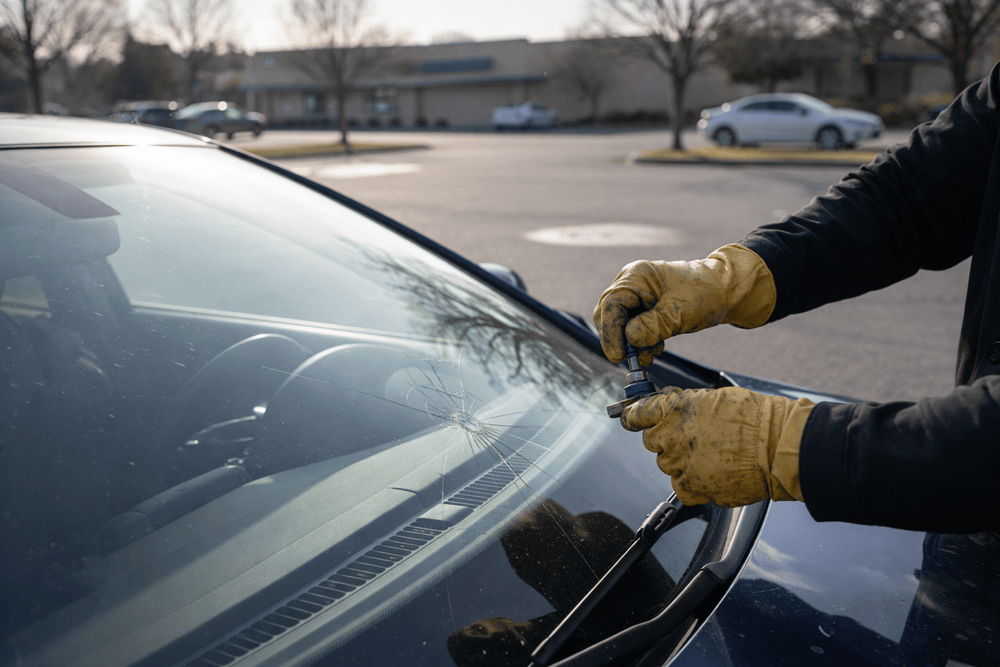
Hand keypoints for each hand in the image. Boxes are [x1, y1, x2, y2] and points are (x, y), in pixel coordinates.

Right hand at [592, 244, 775, 364]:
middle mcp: (631, 283)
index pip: (612, 305)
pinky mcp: (643, 307)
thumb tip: (630, 340)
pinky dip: (640, 341)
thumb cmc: (706, 292)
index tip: (618, 356)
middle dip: (618, 339)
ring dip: (631, 343)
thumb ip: (654, 325)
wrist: (725, 289)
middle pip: (609, 314)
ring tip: (650, 353)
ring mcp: (636, 295)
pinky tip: (654, 347)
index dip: (611, 333)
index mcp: (637, 276)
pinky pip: (631, 327)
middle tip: (630, 360)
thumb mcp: (681, 311)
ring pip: (619, 324)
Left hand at [620, 386, 813, 506]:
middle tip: (690, 437)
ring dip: (680, 460)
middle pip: (651, 441)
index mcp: (674, 410)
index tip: (631, 417)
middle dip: (665, 438)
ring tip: (709, 454)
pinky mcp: (693, 488)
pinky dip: (691, 482)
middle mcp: (671, 437)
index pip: (638, 413)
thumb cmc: (754, 417)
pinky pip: (680, 486)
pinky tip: (709, 472)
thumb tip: (669, 407)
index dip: (634, 416)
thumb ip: (684, 405)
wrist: (777, 446)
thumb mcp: (713, 398)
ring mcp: (680, 465)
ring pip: (666, 464)